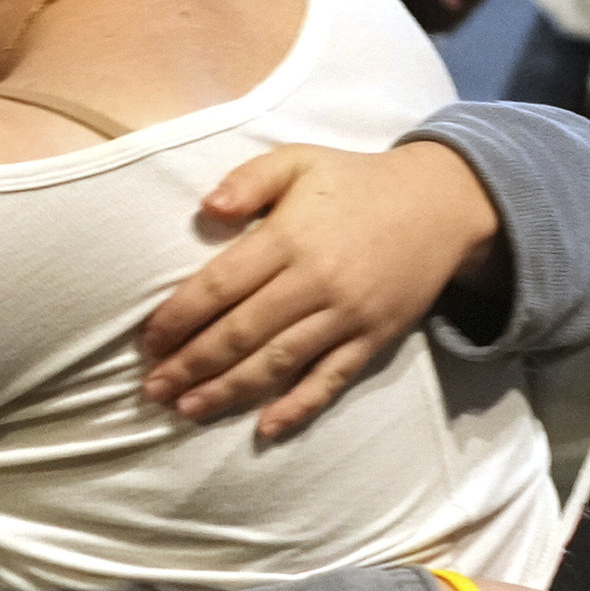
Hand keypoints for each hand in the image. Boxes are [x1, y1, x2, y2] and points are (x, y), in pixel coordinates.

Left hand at [142, 140, 502, 434]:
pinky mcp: (373, 338)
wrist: (441, 204)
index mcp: (289, 237)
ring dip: (229, 390)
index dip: (179, 317)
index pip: (220, 285)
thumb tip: (206, 209)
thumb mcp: (299, 161)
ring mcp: (346, 314)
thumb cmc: (355, 182)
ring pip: (278, 362)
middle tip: (152, 389)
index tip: (148, 341)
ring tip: (187, 408)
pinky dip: (298, 406)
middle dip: (192, 364)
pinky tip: (265, 428)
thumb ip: (249, 180)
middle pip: (241, 332)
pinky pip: (331, 379)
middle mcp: (315, 280)